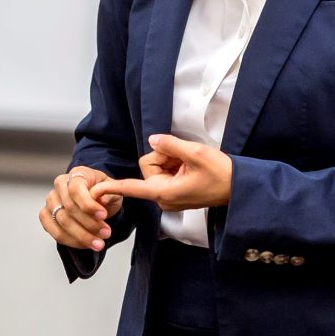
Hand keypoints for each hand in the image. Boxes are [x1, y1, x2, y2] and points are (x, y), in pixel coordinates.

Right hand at [40, 166, 122, 250]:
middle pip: (69, 208)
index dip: (88, 205)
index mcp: (77, 174)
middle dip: (89, 224)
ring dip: (82, 236)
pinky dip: (72, 241)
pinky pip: (55, 232)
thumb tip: (101, 200)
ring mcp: (51, 201)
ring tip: (98, 243)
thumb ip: (109, 194)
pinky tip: (85, 245)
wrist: (97, 201)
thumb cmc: (104, 194)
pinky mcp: (46, 215)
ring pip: (62, 222)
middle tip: (106, 233)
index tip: (103, 215)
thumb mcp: (113, 191)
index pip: (76, 189)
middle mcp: (60, 185)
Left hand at [88, 134, 232, 212]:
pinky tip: (192, 166)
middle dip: (164, 155)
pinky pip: (166, 171)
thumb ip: (171, 145)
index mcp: (164, 192)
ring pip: (158, 166)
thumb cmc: (221, 175)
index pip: (132, 187)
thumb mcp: (196, 153)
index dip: (112, 187)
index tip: (94, 191)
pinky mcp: (175, 191)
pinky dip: (177, 164)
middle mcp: (163, 196)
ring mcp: (169, 195)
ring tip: (192, 163)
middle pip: (148, 165)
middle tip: (186, 157)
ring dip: (172, 159)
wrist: (239, 188)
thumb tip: (153, 139)